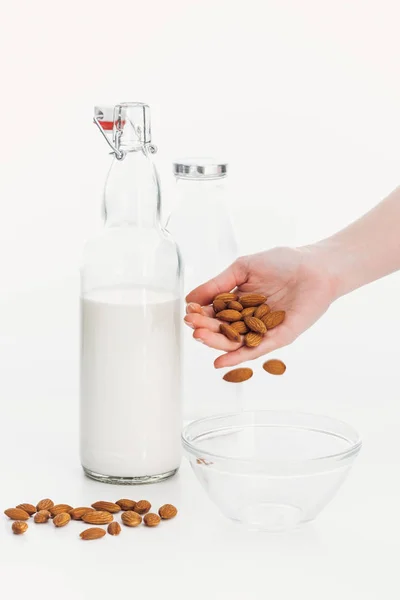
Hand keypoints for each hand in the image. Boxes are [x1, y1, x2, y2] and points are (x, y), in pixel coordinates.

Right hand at [185, 246, 336, 367]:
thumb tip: (190, 299)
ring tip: (201, 337)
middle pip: (222, 330)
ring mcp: (264, 330)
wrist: (315, 266)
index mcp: (240, 303)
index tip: (189, 314)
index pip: (215, 313)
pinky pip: (256, 349)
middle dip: (205, 329)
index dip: (201, 315)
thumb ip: (218, 285)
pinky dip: (237, 356)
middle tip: (193, 327)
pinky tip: (220, 361)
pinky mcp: (279, 337)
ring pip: (235, 342)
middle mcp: (249, 319)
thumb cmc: (283, 262)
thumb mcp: (242, 269)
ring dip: (216, 343)